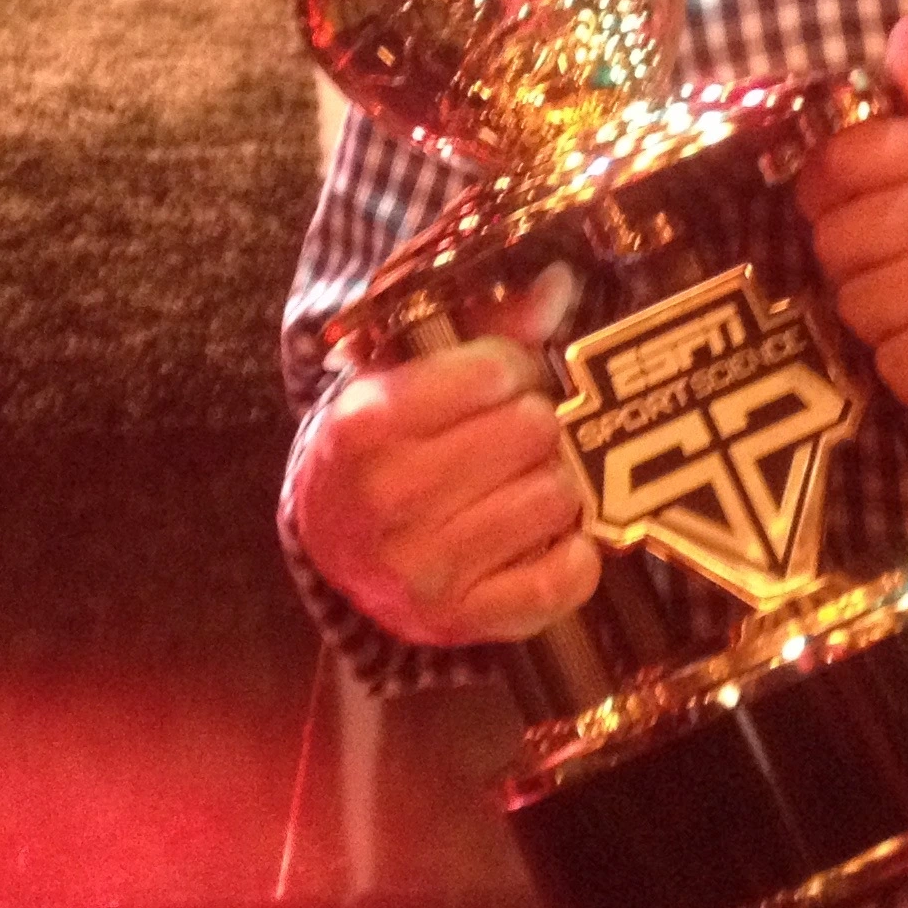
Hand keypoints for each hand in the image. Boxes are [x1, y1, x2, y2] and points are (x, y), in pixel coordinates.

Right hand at [284, 263, 601, 645]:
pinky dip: (575, 553)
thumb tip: (559, 285)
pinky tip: (548, 535)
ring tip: (522, 481)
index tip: (499, 378)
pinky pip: (564, 579)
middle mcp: (390, 500)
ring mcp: (426, 570)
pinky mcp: (464, 621)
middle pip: (532, 430)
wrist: (332, 544)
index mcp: (366, 425)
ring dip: (553, 483)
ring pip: (556, 497)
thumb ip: (483, 322)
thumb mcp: (404, 371)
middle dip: (534, 421)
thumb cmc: (379, 442)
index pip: (492, 372)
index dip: (511, 366)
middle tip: (514, 432)